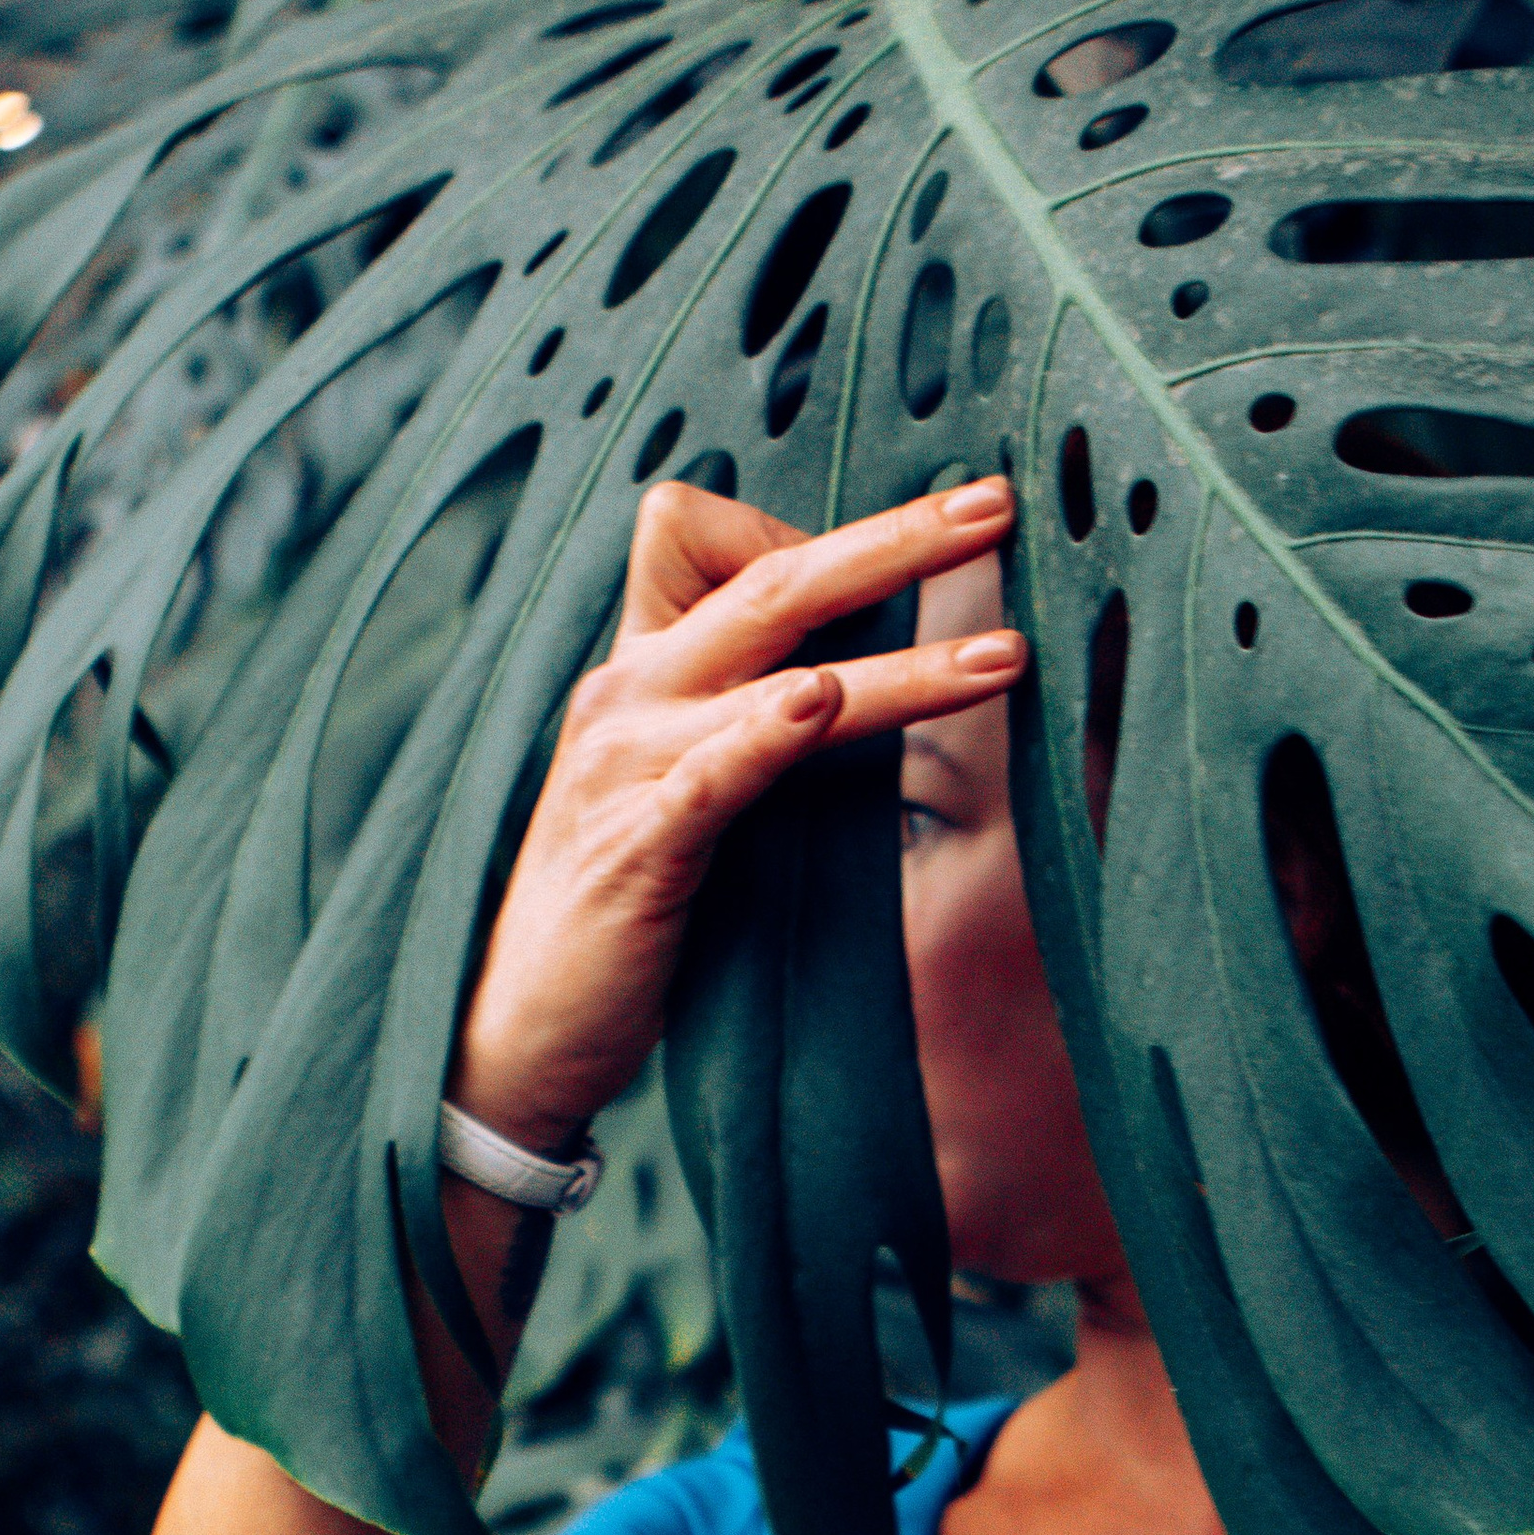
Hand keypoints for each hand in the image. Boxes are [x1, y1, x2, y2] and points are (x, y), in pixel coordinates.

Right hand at [447, 477, 1024, 1146]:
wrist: (529, 1029)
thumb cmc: (627, 908)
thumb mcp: (687, 787)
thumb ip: (752, 721)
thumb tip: (858, 679)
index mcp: (643, 669)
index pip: (707, 533)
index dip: (806, 533)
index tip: (901, 556)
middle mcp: (629, 693)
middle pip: (769, 577)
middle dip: (895, 538)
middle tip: (995, 506)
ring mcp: (625, 765)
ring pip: (776, 671)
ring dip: (902, 664)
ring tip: (1004, 655)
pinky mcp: (636, 849)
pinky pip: (711, 773)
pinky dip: (767, 734)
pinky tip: (820, 707)